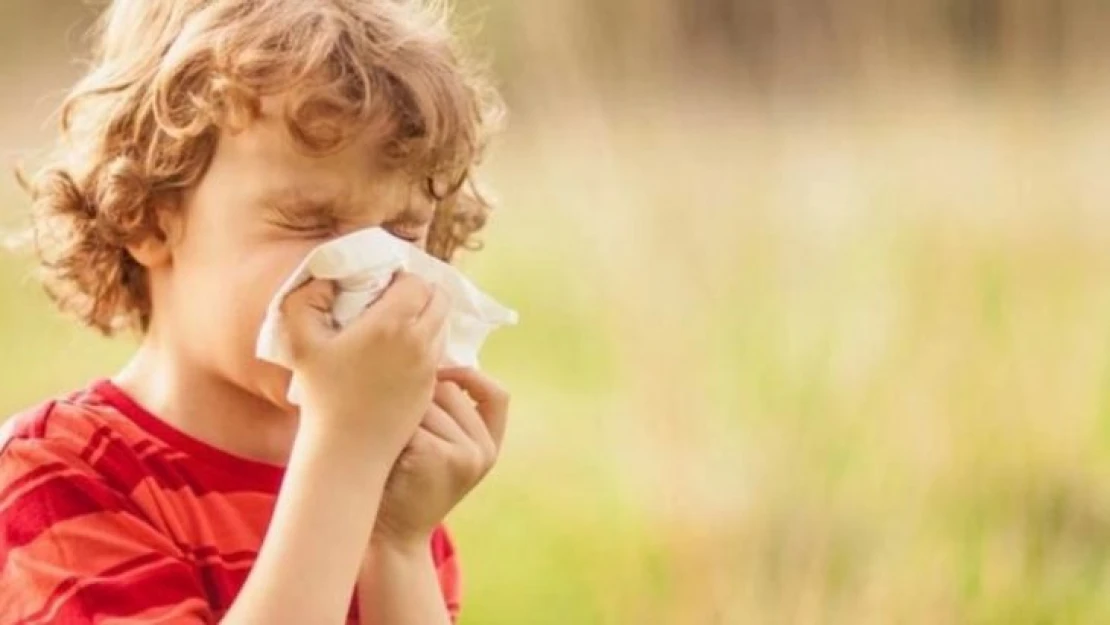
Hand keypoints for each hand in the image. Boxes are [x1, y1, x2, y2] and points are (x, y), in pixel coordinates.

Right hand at [281, 272, 448, 456]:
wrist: (348, 449)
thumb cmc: (321, 394)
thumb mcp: (300, 342)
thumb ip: (305, 300)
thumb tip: (325, 278)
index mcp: (392, 323)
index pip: (417, 281)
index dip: (401, 278)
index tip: (381, 286)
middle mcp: (419, 341)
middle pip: (440, 299)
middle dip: (421, 294)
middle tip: (395, 300)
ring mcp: (429, 366)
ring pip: (442, 325)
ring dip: (426, 318)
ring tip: (396, 326)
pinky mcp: (431, 387)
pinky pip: (438, 353)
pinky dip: (425, 344)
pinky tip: (399, 353)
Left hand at [371, 367, 509, 548]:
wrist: (391, 535)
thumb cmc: (406, 483)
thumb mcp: (441, 450)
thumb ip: (449, 414)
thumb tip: (431, 355)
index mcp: (490, 445)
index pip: (497, 395)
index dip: (470, 375)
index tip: (441, 371)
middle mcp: (483, 450)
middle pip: (450, 389)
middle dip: (419, 397)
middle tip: (395, 425)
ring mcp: (465, 454)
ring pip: (426, 401)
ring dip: (400, 413)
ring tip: (389, 442)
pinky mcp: (438, 455)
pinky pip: (410, 418)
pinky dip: (391, 428)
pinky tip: (384, 451)